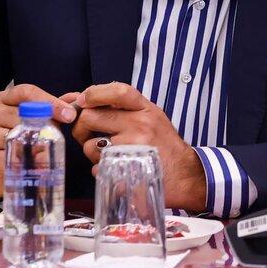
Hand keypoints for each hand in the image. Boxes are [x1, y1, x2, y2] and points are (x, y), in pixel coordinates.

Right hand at [0, 84, 77, 197]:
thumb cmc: (16, 136)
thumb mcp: (33, 118)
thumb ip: (53, 107)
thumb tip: (76, 98)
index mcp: (4, 99)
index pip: (27, 92)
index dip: (50, 102)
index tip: (69, 114)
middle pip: (24, 114)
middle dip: (46, 126)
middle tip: (57, 137)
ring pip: (18, 136)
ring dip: (36, 145)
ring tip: (43, 152)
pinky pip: (10, 157)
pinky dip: (24, 161)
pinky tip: (31, 164)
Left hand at [70, 82, 206, 211]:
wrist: (185, 175)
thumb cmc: (165, 146)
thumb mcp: (153, 118)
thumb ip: (127, 109)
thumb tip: (88, 101)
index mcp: (146, 110)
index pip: (117, 91)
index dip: (94, 93)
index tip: (82, 100)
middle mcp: (140, 125)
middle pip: (91, 117)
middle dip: (81, 127)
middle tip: (86, 134)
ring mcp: (132, 148)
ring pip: (89, 145)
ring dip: (91, 152)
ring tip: (106, 154)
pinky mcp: (126, 170)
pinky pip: (96, 167)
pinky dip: (99, 169)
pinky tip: (113, 168)